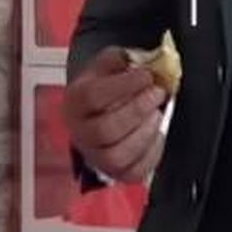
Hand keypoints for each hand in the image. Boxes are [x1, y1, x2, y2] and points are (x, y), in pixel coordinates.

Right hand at [63, 46, 164, 181]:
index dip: (122, 85)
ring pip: (117, 156)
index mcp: (74, 102)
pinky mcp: (116, 173)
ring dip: (144, 134)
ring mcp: (96, 156)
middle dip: (137, 110)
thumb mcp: (107, 66)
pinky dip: (151, 153)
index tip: (145, 75)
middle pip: (104, 130)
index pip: (92, 96)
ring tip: (156, 114)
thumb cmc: (106, 89)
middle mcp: (80, 132)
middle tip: (157, 93)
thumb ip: (121, 59)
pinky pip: (134, 171)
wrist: (102, 111)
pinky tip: (156, 135)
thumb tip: (140, 60)